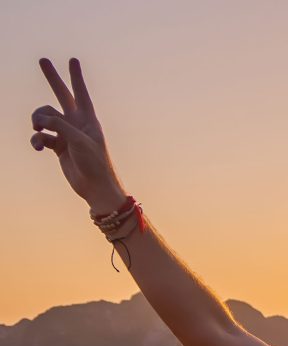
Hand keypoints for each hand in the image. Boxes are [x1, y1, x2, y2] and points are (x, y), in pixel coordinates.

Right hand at [30, 58, 125, 212]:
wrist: (95, 186)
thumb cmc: (94, 162)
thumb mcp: (78, 140)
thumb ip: (59, 125)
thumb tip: (41, 119)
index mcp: (88, 120)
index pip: (81, 93)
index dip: (76, 77)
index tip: (73, 60)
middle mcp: (77, 123)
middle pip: (62, 95)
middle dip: (53, 78)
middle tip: (42, 60)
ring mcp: (66, 134)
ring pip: (44, 117)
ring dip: (37, 120)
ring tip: (38, 128)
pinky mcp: (58, 146)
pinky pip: (41, 136)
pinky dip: (36, 139)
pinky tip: (38, 147)